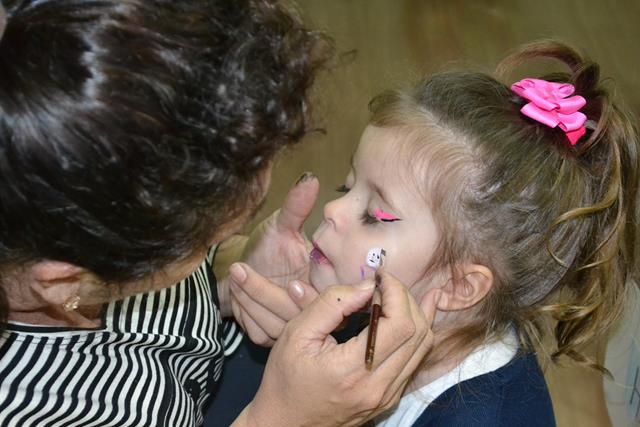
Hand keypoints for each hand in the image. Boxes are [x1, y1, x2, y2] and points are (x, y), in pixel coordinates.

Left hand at [228, 172, 319, 344]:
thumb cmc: (267, 247)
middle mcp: (316, 307)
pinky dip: (247, 312)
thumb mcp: (281, 225)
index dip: (312, 294)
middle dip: (269, 294)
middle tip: (243, 271)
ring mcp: (295, 326)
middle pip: (302, 314)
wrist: (242, 271)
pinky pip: (264, 331)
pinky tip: (237, 292)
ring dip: (253, 300)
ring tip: (236, 274)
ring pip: (280, 324)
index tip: (291, 280)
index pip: (331, 298)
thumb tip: (310, 178)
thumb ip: (296, 206)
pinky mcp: (273, 338)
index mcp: (327, 282)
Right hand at [236, 270, 441, 426]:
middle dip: (406, 298)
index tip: (380, 276)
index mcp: (354, 370)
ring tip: (397, 293)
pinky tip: (408, 314)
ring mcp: (387, 396)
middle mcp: (378, 387)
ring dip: (415, 314)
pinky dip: (414, 333)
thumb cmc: (285, 378)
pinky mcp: (389, 399)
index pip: (400, 324)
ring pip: (423, 347)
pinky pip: (414, 361)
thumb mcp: (297, 333)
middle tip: (383, 284)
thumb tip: (367, 286)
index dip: (397, 292)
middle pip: (418, 333)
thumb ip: (332, 304)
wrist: (284, 423)